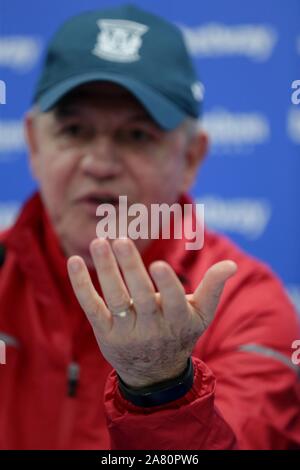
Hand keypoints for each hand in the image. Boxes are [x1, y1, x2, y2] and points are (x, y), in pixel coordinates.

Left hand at [67, 238, 236, 388]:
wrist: (154, 372)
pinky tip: (74, 261)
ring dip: (106, 270)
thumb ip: (213, 288)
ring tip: (99, 242)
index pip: (173, 302)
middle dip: (130, 268)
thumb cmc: (180, 333)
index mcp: (177, 320)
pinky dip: (81, 285)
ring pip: (114, 298)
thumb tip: (231, 264)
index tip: (159, 265)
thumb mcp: (201, 315)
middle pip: (139, 296)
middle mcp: (151, 327)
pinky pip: (92, 306)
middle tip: (120, 240)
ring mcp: (126, 330)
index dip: (166, 286)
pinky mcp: (104, 331)